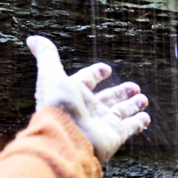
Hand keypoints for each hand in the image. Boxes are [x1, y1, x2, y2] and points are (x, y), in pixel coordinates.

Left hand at [26, 35, 150, 162]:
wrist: (65, 139)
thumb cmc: (57, 106)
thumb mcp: (51, 75)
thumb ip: (47, 56)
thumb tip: (32, 38)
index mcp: (74, 93)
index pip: (87, 80)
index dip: (96, 73)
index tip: (106, 69)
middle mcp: (89, 109)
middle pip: (108, 98)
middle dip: (121, 92)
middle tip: (134, 86)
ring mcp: (102, 123)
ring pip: (120, 112)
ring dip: (132, 105)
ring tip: (143, 98)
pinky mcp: (114, 136)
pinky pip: (129, 128)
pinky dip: (138, 122)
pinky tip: (145, 117)